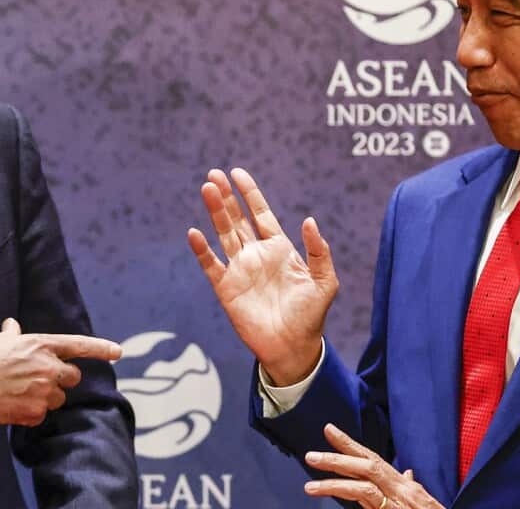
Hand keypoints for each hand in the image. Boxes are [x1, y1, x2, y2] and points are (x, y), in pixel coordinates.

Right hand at [0, 318, 121, 425]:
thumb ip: (10, 335)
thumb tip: (12, 327)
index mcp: (40, 345)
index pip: (78, 345)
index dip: (100, 348)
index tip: (117, 352)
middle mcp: (46, 368)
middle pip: (73, 377)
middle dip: (62, 379)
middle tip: (41, 379)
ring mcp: (42, 392)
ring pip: (58, 398)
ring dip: (45, 397)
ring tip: (19, 392)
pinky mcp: (33, 413)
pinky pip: (41, 415)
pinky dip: (31, 412)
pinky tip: (13, 405)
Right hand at [187, 167, 337, 385]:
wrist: (293, 348)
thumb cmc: (311, 315)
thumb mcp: (324, 281)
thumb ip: (319, 251)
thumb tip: (310, 221)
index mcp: (279, 248)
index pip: (260, 214)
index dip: (249, 193)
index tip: (237, 173)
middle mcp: (256, 254)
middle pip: (237, 218)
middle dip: (226, 196)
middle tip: (214, 174)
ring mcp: (239, 270)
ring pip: (223, 234)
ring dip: (215, 212)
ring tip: (206, 189)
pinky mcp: (226, 288)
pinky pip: (211, 264)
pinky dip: (202, 249)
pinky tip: (194, 232)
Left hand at [304, 424, 445, 508]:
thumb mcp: (423, 500)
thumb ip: (412, 485)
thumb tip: (408, 472)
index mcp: (404, 485)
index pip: (373, 459)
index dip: (350, 444)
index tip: (329, 431)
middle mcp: (402, 490)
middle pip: (368, 467)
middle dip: (338, 459)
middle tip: (310, 455)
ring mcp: (399, 504)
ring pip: (364, 488)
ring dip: (335, 485)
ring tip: (310, 488)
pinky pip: (369, 506)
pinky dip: (351, 499)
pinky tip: (331, 499)